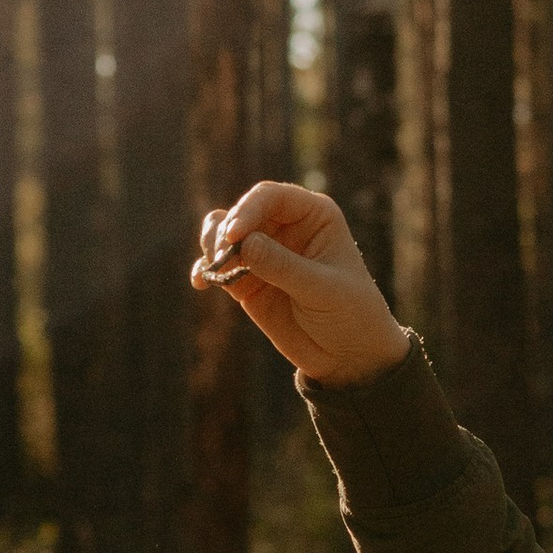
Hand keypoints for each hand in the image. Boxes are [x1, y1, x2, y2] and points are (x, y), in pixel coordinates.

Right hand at [190, 184, 413, 387]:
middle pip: (241, 213)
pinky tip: (201, 282)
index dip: (247, 210)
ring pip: (222, 234)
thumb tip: (243, 243)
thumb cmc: (351, 314)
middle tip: (221, 260)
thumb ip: (284, 266)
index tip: (233, 236)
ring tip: (212, 272)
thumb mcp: (323, 290)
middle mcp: (286, 227)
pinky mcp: (248, 280)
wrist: (349, 355)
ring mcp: (264, 253)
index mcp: (314, 216)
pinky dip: (205, 270)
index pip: (271, 197)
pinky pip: (217, 265)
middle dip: (225, 233)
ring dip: (211, 247)